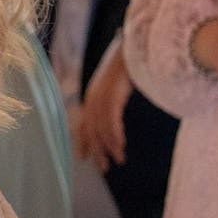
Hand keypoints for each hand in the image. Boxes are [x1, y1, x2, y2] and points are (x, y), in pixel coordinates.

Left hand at [72, 47, 132, 170]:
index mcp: (92, 98)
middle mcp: (92, 99)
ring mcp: (100, 97)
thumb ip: (113, 102)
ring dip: (110, 147)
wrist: (133, 49)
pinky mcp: (110, 95)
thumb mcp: (116, 87)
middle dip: (96, 150)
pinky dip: (115, 135)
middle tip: (103, 167)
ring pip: (101, 129)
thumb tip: (115, 114)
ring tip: (118, 160)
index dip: (83, 142)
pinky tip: (120, 146)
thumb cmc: (129, 68)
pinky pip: (110, 121)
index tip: (84, 158)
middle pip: (91, 131)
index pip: (84, 125)